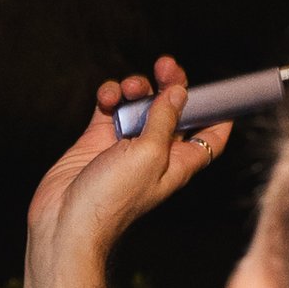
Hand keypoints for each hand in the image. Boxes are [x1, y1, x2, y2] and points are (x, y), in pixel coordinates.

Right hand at [24, 57, 229, 281]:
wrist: (66, 221)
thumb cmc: (112, 198)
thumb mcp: (150, 154)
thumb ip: (165, 119)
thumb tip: (179, 92)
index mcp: (178, 161)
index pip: (210, 136)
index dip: (219, 114)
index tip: (222, 91)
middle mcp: (155, 152)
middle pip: (174, 111)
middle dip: (172, 85)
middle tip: (165, 65)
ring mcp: (124, 145)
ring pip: (139, 104)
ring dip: (136, 88)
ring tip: (128, 88)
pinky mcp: (96, 141)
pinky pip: (109, 108)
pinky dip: (109, 97)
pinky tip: (105, 98)